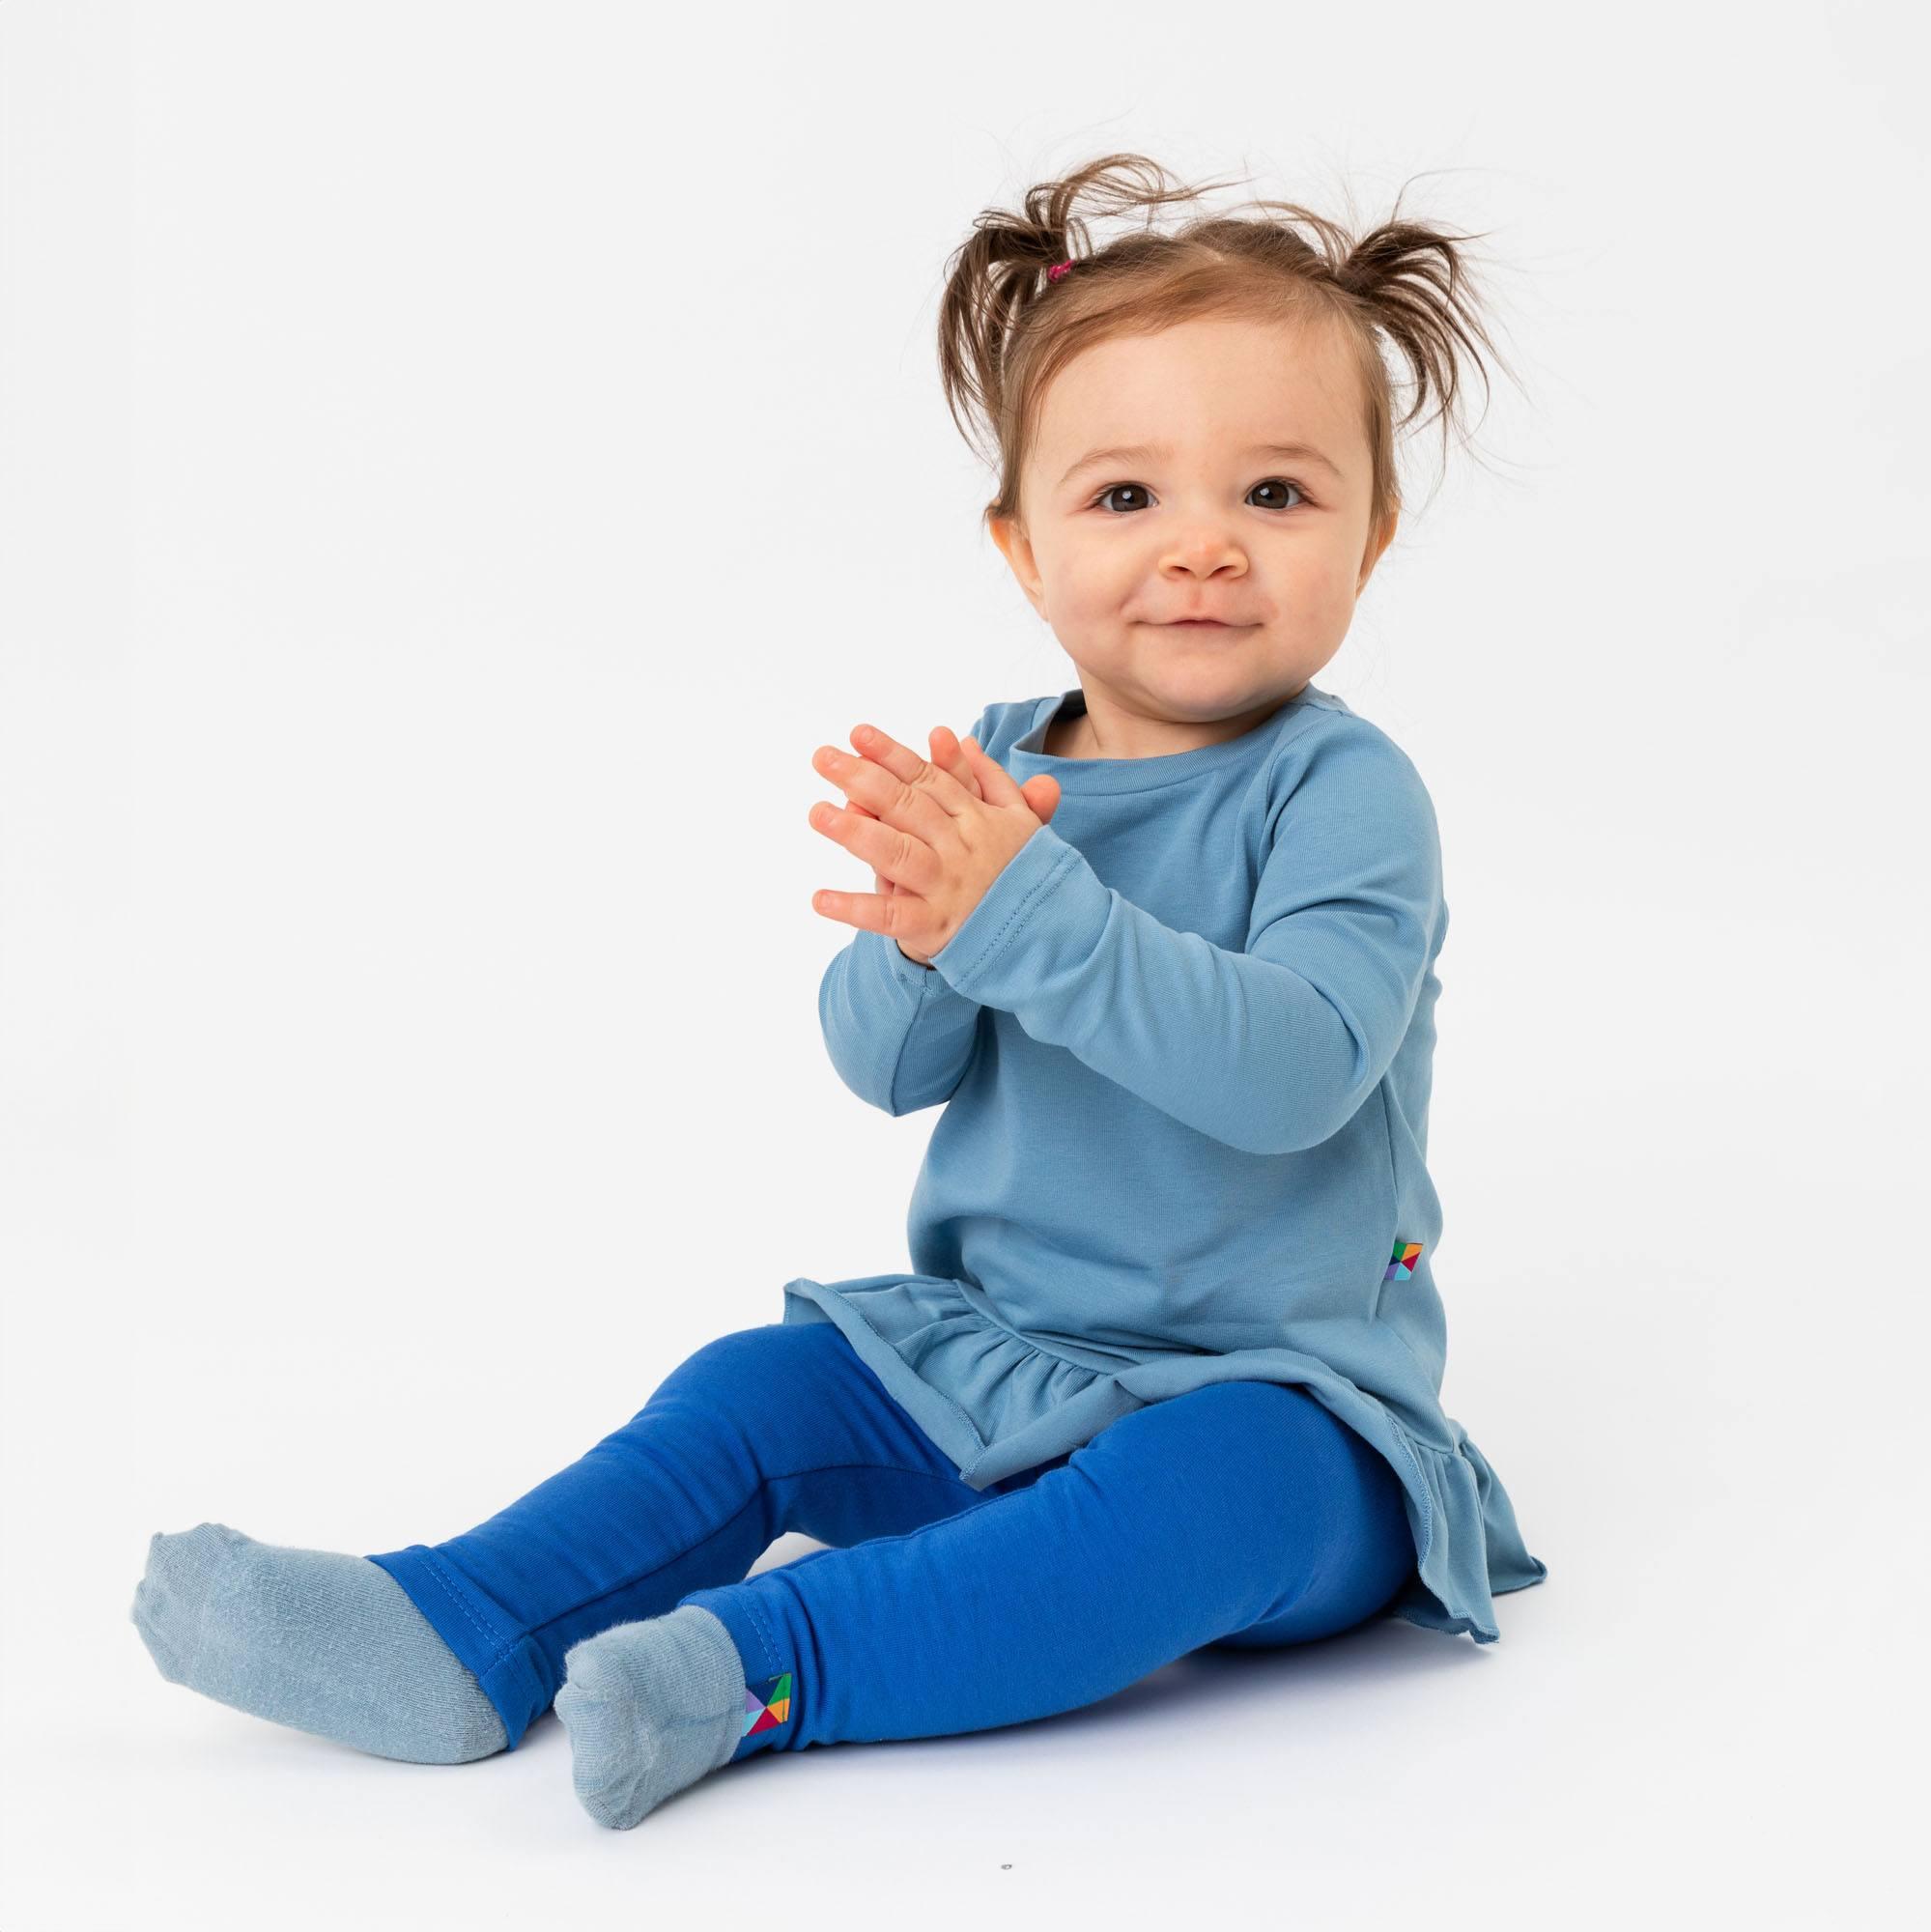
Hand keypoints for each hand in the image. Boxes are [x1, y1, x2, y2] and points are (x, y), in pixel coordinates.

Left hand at [808, 724, 1058, 963]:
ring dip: (857, 833)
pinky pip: (891, 916)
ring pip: (898, 853)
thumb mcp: (1019, 822)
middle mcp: (960, 848)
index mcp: (977, 819)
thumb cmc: (1020, 875)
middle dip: (864, 779)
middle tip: (823, 758)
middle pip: (907, 807)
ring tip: (819, 814)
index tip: (858, 735)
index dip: (893, 755)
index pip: (928, 780)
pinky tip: (820, 899)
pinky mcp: (934, 926)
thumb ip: (991, 781)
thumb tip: (964, 741)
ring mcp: (946, 887)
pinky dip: (856, 908)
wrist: (1046, 938)